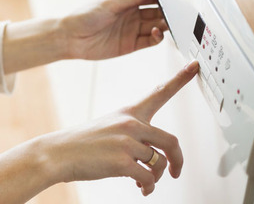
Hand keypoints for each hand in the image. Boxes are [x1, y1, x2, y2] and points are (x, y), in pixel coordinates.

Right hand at [41, 60, 198, 195]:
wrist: (57, 153)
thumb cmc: (82, 143)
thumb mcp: (108, 127)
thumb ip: (133, 134)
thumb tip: (153, 156)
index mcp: (128, 112)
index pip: (159, 92)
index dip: (180, 79)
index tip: (195, 67)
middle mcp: (130, 124)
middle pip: (171, 141)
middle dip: (177, 160)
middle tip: (175, 171)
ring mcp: (126, 142)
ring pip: (159, 163)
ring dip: (156, 177)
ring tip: (145, 182)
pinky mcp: (122, 161)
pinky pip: (149, 178)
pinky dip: (148, 187)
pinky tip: (140, 188)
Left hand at [62, 0, 168, 59]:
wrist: (71, 38)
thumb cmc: (85, 16)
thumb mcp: (110, 3)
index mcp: (127, 1)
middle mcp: (132, 14)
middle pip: (157, 12)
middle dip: (169, 12)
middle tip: (180, 13)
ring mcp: (132, 29)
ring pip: (156, 26)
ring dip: (166, 25)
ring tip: (172, 24)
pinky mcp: (131, 44)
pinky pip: (150, 41)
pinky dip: (158, 37)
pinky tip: (158, 33)